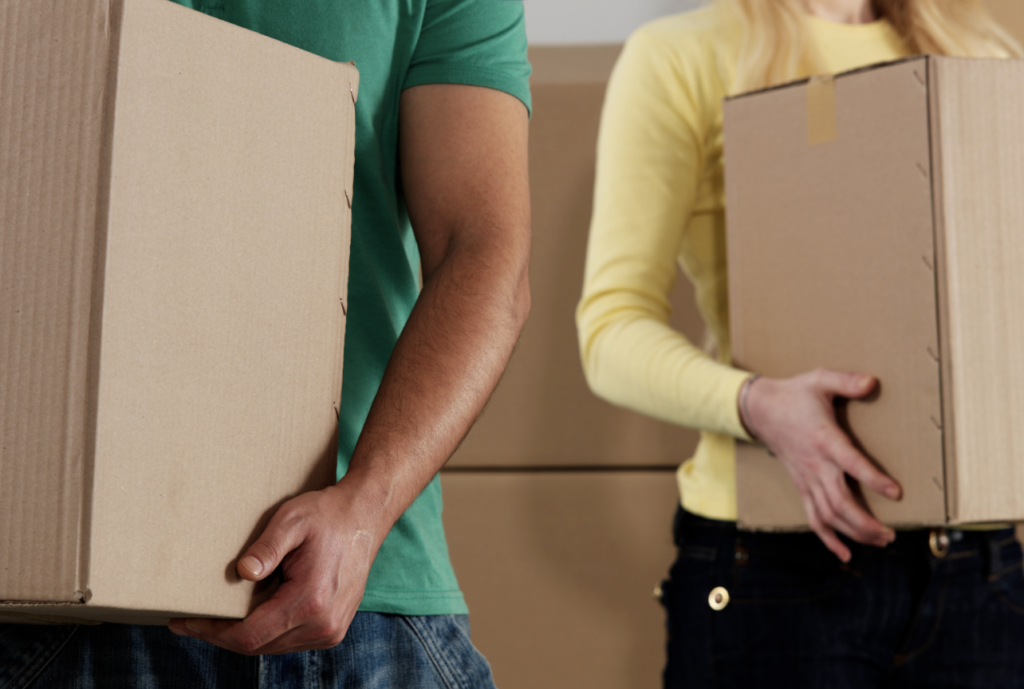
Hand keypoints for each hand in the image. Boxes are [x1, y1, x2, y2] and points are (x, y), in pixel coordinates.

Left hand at [168, 480, 385, 654]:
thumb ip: (267, 547)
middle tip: (189, 622)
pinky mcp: (332, 629)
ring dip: (242, 636)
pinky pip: (288, 640)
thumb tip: (241, 572)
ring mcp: (331, 630)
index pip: (250, 636)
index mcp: (311, 601)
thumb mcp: (293, 520)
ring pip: (272, 647)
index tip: (185, 622)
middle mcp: (323, 624)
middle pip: (257, 647)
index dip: (213, 633)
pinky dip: (264, 632)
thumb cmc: (328, 515)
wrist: (366, 517)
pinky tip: (247, 616)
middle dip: (220, 636)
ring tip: (213, 619)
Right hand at [742, 369, 901, 561]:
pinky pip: (813, 517)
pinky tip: (845, 553)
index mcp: (825, 439)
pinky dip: (828, 538)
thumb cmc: (795, 394)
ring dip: (854, 532)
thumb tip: (873, 382)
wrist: (760, 409)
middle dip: (866, 523)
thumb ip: (847, 381)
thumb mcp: (820, 380)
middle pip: (839, 502)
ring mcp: (807, 479)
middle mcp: (816, 465)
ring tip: (880, 540)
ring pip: (828, 515)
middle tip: (891, 533)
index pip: (850, 463)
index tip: (896, 492)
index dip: (873, 479)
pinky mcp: (801, 485)